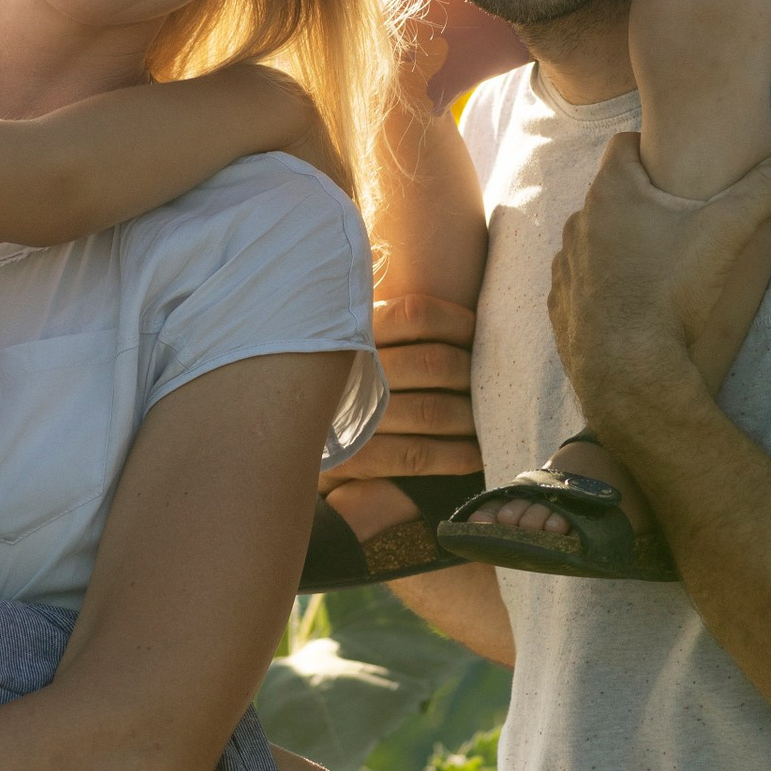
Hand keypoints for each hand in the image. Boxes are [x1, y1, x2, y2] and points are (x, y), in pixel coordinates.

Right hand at [318, 294, 481, 489]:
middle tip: (493, 384)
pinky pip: (419, 456)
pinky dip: (455, 456)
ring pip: (433, 411)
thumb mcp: (342, 345)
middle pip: (435, 364)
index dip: (458, 323)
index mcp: (349, 332)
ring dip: (471, 417)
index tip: (480, 333)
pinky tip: (475, 455)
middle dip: (473, 376)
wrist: (277, 442)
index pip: (416, 314)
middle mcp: (350, 369)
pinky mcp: (354, 459)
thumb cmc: (329, 388)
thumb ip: (380, 325)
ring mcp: (350, 416)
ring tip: (490, 419)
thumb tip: (450, 310)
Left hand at [548, 142, 770, 450]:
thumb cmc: (672, 291)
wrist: (629, 370)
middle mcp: (579, 221)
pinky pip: (581, 280)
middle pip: (611, 193)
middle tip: (677, 217)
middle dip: (640, 199)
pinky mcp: (560, 303)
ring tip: (655, 262)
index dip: (650, 147)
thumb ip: (762, 191)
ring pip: (594, 237)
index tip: (675, 165)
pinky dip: (602, 283)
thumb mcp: (726, 233)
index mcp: (611, 193)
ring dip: (618, 242)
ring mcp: (565, 263)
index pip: (624, 143)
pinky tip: (631, 299)